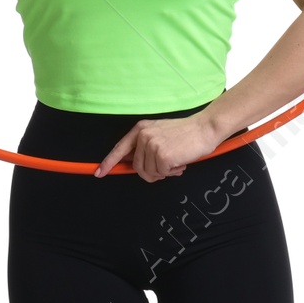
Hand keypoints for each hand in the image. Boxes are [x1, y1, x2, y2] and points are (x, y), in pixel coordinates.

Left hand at [94, 112, 229, 181]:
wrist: (205, 128)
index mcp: (140, 130)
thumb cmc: (185, 134)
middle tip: (167, 166)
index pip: (120, 149)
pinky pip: (162, 174)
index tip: (99, 172)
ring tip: (176, 161)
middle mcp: (143, 136)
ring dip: (164, 172)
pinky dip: (172, 172)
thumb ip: (143, 147)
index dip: (109, 162)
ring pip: (149, 173)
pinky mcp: (162, 155)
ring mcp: (152, 145)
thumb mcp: (159, 134)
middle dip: (151, 173)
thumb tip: (130, 163)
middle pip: (137, 168)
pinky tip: (180, 162)